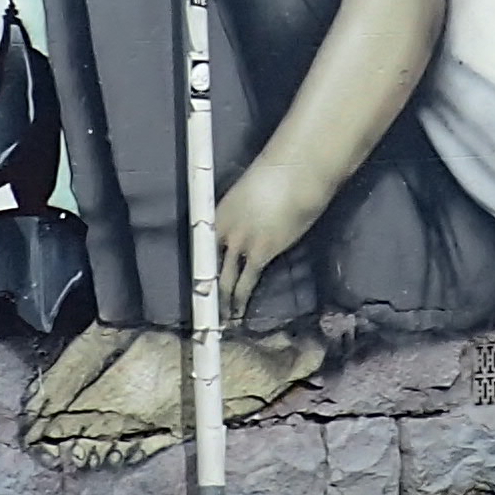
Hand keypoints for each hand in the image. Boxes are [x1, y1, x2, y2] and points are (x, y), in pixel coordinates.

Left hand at [212, 164, 332, 322]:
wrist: (296, 176)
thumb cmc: (278, 177)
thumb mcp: (248, 195)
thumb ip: (243, 214)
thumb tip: (249, 226)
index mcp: (217, 214)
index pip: (201, 247)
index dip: (200, 267)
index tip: (198, 282)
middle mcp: (223, 231)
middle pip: (208, 266)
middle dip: (207, 289)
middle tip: (204, 306)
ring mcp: (240, 244)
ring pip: (225, 278)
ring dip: (223, 300)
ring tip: (221, 318)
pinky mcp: (260, 253)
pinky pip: (248, 281)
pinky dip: (242, 299)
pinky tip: (240, 312)